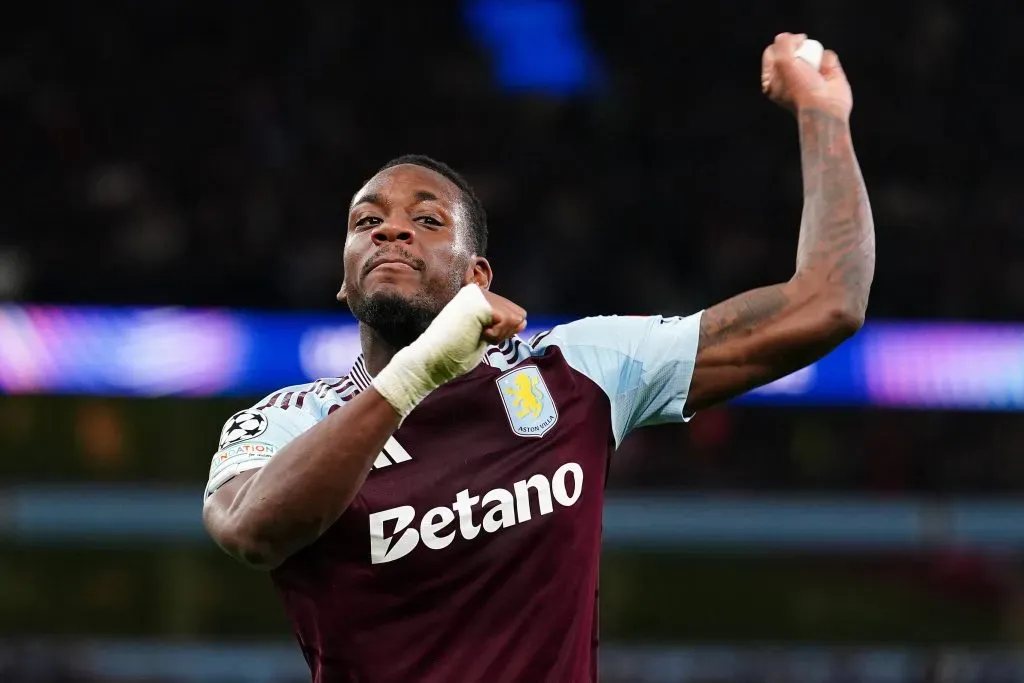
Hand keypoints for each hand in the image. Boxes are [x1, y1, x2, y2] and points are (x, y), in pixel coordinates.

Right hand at [371, 284, 525, 417]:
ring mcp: (478, 294)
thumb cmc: (453, 354)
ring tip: (474, 335)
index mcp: (478, 298)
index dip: (502, 333)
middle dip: (503, 333)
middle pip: (518, 314)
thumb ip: (503, 327)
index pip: (513, 313)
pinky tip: (476, 334)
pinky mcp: (479, 301)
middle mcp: (478, 291)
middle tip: (476, 337)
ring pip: (515, 317)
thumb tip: (523, 319)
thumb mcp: (485, 337)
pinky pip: (507, 320)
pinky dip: (496, 335)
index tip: (479, 337)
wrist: (431, 361)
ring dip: (499, 335)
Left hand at [761, 33, 851, 120]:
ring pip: (810, 50)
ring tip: (814, 71)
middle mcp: (788, 78)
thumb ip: (782, 43)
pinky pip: (827, 56)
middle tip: (801, 62)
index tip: (788, 54)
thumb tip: (792, 36)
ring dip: (814, 55)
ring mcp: (809, 75)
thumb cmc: (800, 88)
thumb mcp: (783, 62)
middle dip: (797, 50)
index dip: (780, 47)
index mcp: (771, 80)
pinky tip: (827, 74)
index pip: (771, 52)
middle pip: (791, 49)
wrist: (823, 108)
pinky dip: (828, 62)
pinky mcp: (828, 73)